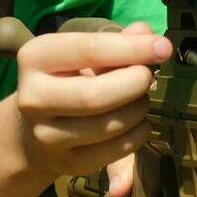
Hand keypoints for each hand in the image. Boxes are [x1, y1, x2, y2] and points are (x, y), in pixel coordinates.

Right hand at [13, 23, 169, 177]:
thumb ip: (115, 41)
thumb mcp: (82, 53)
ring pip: (109, 125)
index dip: (132, 49)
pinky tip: (137, 122)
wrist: (34, 130)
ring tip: (140, 98)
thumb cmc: (67, 79)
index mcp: (34, 58)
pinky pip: (116, 150)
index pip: (89, 49)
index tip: (163, 47)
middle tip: (148, 76)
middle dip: (135, 84)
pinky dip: (138, 134)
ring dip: (138, 109)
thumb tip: (145, 33)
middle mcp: (32, 98)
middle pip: (96, 95)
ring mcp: (47, 136)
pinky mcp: (67, 164)